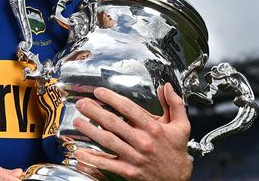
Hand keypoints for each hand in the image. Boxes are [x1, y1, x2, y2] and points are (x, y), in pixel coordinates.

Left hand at [72, 83, 191, 180]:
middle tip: (81, 104)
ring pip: (108, 141)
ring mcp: (134, 157)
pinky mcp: (129, 171)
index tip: (98, 92)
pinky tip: (80, 152)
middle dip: (94, 111)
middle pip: (113, 123)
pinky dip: (92, 158)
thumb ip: (174, 103)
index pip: (128, 108)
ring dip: (90, 130)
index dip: (111, 98)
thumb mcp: (181, 125)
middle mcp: (142, 141)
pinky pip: (107, 164)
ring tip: (77, 121)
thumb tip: (166, 86)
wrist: (178, 178)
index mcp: (153, 128)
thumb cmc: (176, 150)